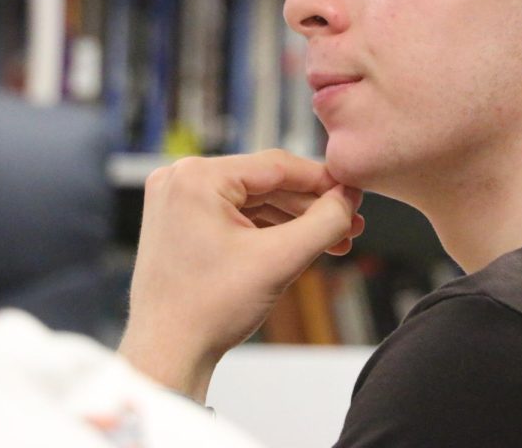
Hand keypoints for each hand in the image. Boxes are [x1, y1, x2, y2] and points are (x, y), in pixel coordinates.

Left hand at [118, 151, 364, 401]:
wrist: (168, 354)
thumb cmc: (207, 311)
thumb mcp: (281, 259)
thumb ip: (325, 222)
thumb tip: (348, 199)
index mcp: (197, 178)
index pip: (276, 166)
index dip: (323, 181)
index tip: (354, 195)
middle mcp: (180, 180)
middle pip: (266, 183)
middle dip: (311, 207)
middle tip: (348, 224)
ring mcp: (177, 201)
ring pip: (253, 199)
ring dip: (293, 219)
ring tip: (332, 240)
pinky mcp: (180, 222)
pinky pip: (236, 213)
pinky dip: (268, 229)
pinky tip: (299, 244)